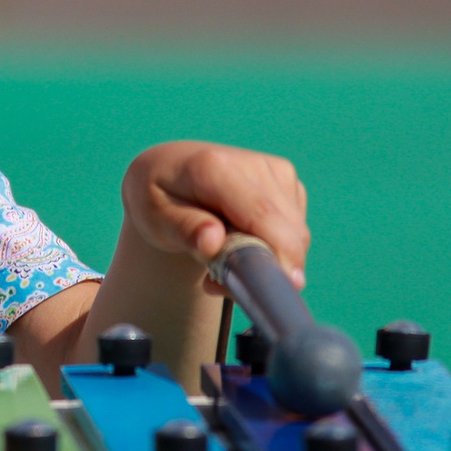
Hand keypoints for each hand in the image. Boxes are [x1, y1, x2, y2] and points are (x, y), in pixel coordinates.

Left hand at [120, 141, 310, 291]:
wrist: (167, 170)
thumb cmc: (158, 198)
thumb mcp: (154, 218)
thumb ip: (184, 230)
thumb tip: (212, 243)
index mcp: (214, 167)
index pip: (260, 214)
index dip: (278, 252)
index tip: (285, 287)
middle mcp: (251, 163)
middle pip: (286, 229)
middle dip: (268, 267)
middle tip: (220, 285)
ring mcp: (273, 169)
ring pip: (296, 233)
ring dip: (269, 260)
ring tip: (220, 263)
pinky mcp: (286, 180)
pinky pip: (294, 228)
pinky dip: (275, 246)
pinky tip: (241, 243)